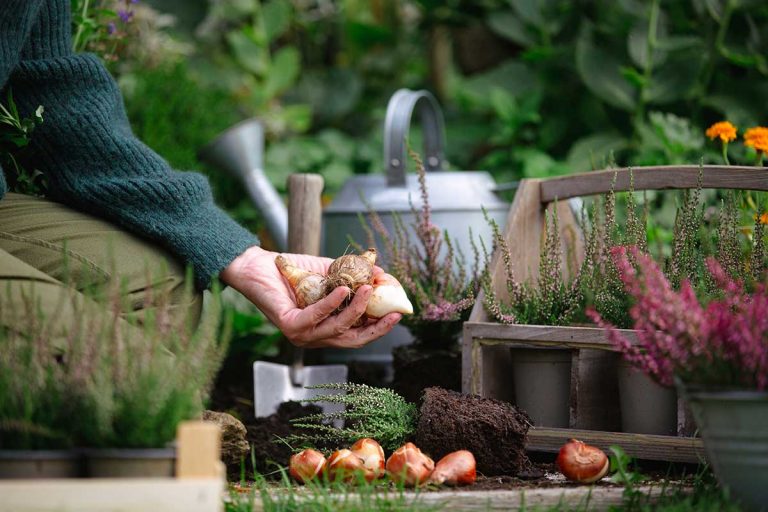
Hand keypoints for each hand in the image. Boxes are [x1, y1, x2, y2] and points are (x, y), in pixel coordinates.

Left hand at [220, 246, 401, 347]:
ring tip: (368, 289)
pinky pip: (316, 317)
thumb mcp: (330, 273)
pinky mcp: (290, 326)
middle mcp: (315, 337)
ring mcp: (302, 335)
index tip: (397, 312)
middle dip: (376, 328)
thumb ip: (354, 276)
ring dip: (357, 310)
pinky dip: (332, 303)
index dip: (379, 326)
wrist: (258, 266)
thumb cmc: (292, 271)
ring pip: (338, 328)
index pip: (358, 334)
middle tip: (394, 313)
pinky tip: (345, 289)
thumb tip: (382, 275)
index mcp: (326, 328)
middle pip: (353, 339)